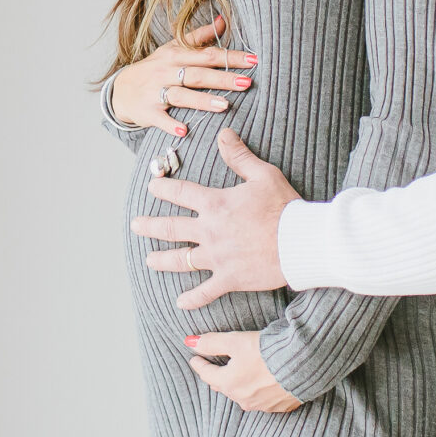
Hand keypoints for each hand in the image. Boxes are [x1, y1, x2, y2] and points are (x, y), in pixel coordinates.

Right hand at [105, 15, 257, 137]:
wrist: (121, 90)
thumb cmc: (154, 68)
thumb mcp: (172, 48)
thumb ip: (198, 36)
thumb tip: (223, 20)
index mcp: (176, 55)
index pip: (207, 55)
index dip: (230, 57)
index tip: (254, 61)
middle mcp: (166, 72)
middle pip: (197, 74)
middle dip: (222, 79)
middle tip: (246, 83)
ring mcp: (156, 92)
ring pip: (181, 95)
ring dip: (202, 101)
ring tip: (225, 105)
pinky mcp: (148, 112)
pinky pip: (160, 119)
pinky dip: (171, 125)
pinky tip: (185, 130)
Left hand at [131, 128, 299, 309]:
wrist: (300, 241)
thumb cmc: (284, 206)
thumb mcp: (263, 174)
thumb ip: (239, 156)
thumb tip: (222, 134)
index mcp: (215, 204)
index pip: (180, 193)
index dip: (163, 188)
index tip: (152, 187)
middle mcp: (209, 231)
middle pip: (170, 228)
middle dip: (150, 226)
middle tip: (136, 226)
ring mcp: (217, 257)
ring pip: (180, 260)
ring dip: (162, 260)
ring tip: (149, 261)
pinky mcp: (229, 278)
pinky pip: (205, 291)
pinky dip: (192, 298)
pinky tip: (181, 302)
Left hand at [183, 331, 300, 412]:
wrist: (304, 363)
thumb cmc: (268, 351)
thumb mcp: (235, 341)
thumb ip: (211, 342)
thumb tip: (189, 342)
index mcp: (229, 384)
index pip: (206, 374)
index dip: (199, 364)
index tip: (194, 359)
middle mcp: (243, 399)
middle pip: (223, 387)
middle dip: (216, 377)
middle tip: (212, 368)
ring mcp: (262, 405)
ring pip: (242, 395)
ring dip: (237, 386)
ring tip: (236, 376)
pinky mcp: (280, 406)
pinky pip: (262, 400)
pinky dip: (258, 391)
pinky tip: (261, 384)